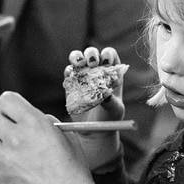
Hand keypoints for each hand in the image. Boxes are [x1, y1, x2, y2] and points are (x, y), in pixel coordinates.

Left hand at [0, 91, 102, 183]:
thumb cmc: (73, 174)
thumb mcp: (66, 137)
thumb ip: (46, 122)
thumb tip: (33, 118)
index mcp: (34, 122)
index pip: (7, 100)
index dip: (8, 106)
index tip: (9, 113)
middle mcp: (16, 137)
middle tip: (4, 131)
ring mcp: (5, 158)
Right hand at [63, 46, 124, 170]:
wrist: (94, 130)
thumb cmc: (109, 118)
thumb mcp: (115, 110)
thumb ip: (111, 102)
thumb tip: (106, 94)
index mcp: (112, 73)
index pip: (110, 56)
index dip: (108, 55)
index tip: (106, 62)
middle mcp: (97, 70)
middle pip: (92, 53)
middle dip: (91, 54)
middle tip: (92, 63)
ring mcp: (82, 75)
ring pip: (77, 58)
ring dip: (77, 57)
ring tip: (79, 63)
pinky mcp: (71, 83)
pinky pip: (68, 72)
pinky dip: (68, 70)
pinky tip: (70, 75)